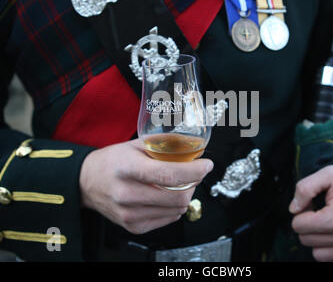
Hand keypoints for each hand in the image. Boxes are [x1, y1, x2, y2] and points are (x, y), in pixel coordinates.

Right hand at [79, 139, 213, 234]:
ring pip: (176, 210)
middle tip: (193, 175)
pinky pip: (167, 219)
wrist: (85, 182)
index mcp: (128, 169)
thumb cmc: (112, 161)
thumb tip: (194, 146)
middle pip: (177, 198)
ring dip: (185, 197)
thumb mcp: (135, 145)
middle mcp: (127, 194)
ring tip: (177, 185)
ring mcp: (129, 214)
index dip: (194, 171)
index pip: (169, 175)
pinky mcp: (132, 227)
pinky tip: (165, 196)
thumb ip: (163, 145)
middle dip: (194, 185)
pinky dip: (173, 208)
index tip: (207, 165)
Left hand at [289, 159, 332, 261]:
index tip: (312, 203)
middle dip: (308, 224)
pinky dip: (331, 253)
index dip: (301, 211)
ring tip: (328, 222)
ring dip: (317, 239)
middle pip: (306, 240)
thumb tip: (293, 209)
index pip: (298, 226)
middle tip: (320, 210)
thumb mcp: (328, 173)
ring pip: (318, 254)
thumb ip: (304, 189)